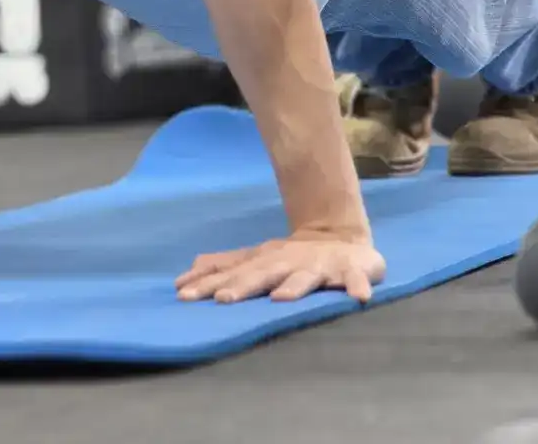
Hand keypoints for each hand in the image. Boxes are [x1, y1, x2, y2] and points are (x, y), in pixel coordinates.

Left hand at [175, 228, 384, 304]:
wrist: (340, 238)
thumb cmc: (289, 257)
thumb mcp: (253, 260)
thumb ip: (221, 269)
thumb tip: (180, 281)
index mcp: (263, 262)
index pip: (231, 275)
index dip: (208, 284)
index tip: (183, 295)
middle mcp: (286, 264)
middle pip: (261, 275)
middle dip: (242, 287)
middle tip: (223, 300)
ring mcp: (319, 268)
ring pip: (305, 278)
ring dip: (294, 287)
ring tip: (281, 299)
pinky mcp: (352, 271)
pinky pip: (357, 279)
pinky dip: (358, 286)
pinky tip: (358, 297)